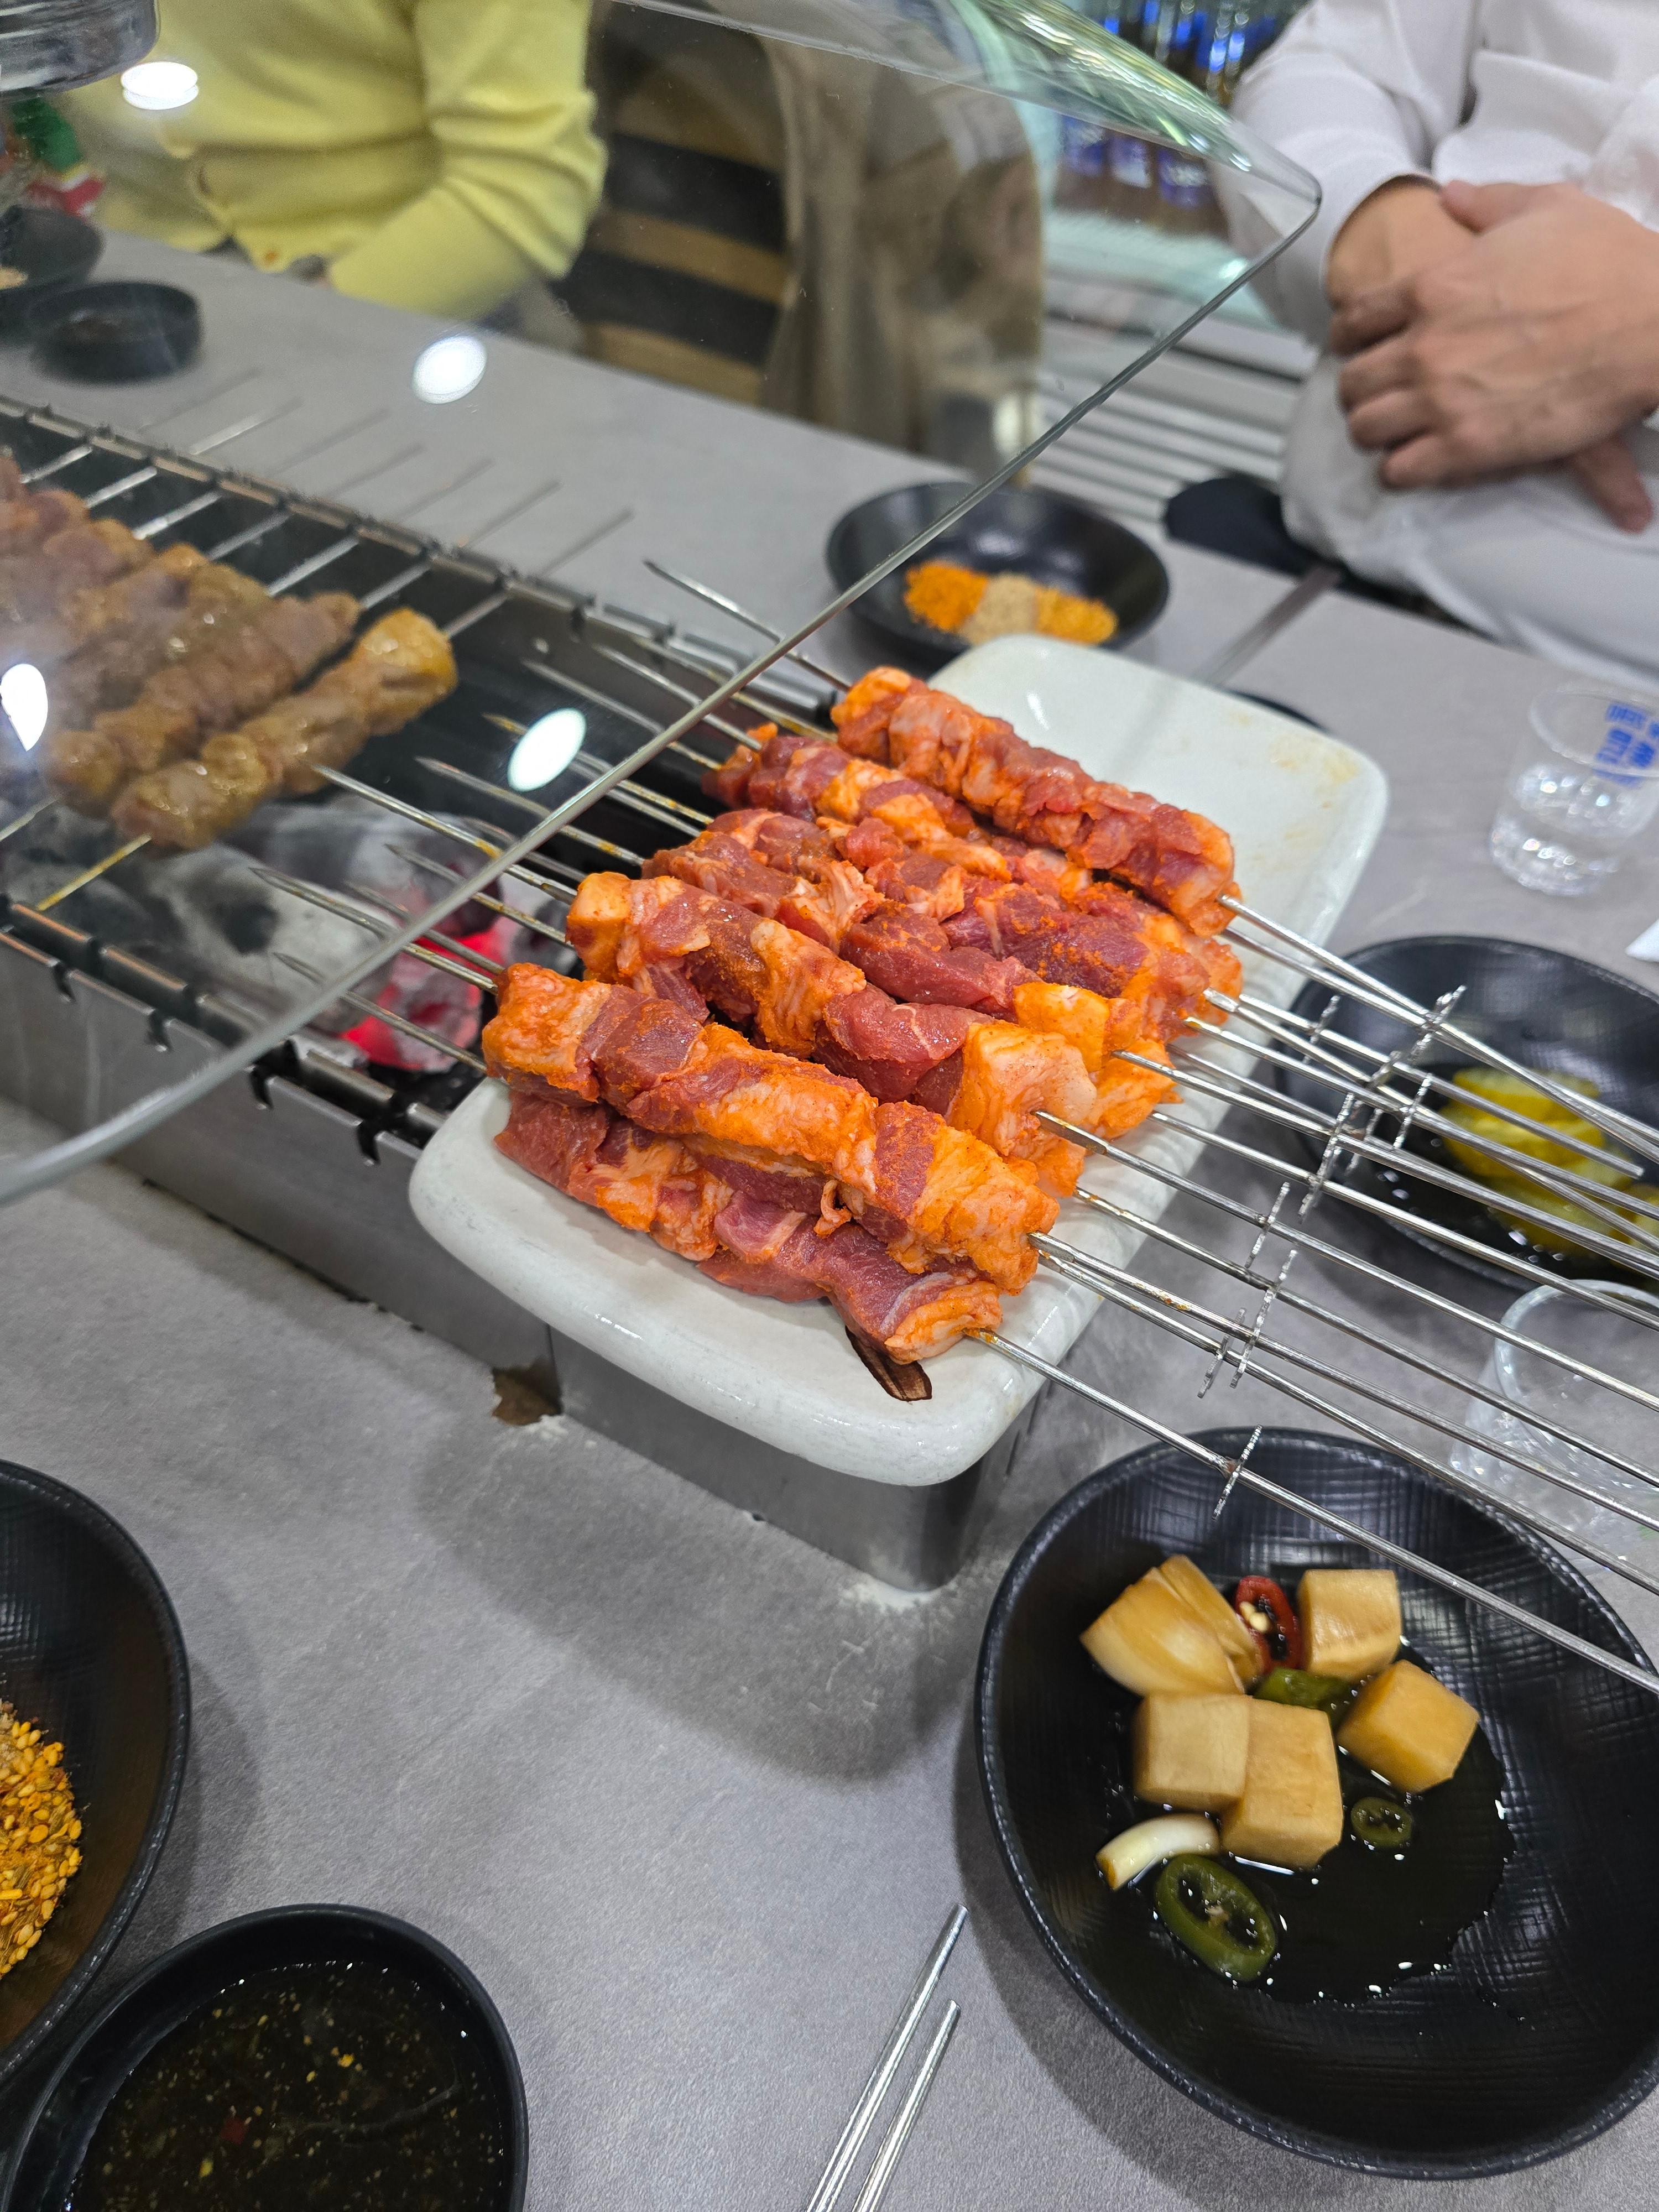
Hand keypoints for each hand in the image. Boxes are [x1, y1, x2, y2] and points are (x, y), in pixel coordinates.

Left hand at [1329, 182, 1658, 527]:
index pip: (1354, 320)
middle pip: (1352, 381)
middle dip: (1360, 390)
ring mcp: (1442, 399)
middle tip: (1379, 395)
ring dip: (1376, 432)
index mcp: (1433, 287)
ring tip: (1394, 431)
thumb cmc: (1608, 261)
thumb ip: (1490, 204)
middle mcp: (1425, 345)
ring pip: (1366, 429)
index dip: (1350, 338)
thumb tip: (1452, 194)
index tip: (1358, 347)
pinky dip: (1403, 470)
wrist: (1653, 320)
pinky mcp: (1467, 446)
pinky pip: (1401, 470)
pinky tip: (1419, 462)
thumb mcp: (1548, 208)